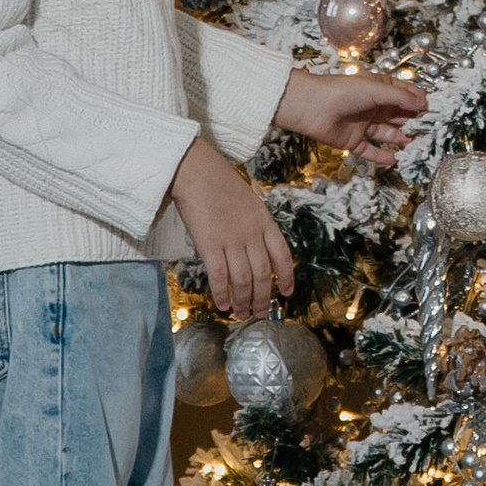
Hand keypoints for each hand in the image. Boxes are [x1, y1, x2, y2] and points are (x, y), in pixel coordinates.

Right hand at [169, 135, 294, 318]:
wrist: (197, 171)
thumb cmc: (219, 184)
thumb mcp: (248, 203)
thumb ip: (251, 227)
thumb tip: (242, 253)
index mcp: (265, 222)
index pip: (283, 255)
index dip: (287, 277)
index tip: (287, 292)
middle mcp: (252, 234)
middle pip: (264, 274)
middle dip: (263, 297)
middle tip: (260, 313)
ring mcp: (232, 240)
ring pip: (244, 280)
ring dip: (244, 301)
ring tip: (242, 314)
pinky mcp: (210, 245)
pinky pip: (220, 277)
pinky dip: (222, 294)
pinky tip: (223, 304)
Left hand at [275, 67, 427, 162]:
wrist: (311, 107)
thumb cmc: (342, 91)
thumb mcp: (376, 90)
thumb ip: (400, 98)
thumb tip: (422, 104)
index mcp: (377, 89)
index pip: (401, 94)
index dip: (415, 100)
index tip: (430, 107)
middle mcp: (371, 107)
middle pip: (396, 115)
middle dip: (411, 121)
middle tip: (428, 128)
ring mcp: (362, 124)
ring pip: (386, 133)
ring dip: (400, 138)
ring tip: (413, 143)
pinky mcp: (352, 141)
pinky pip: (370, 150)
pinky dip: (382, 155)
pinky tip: (395, 159)